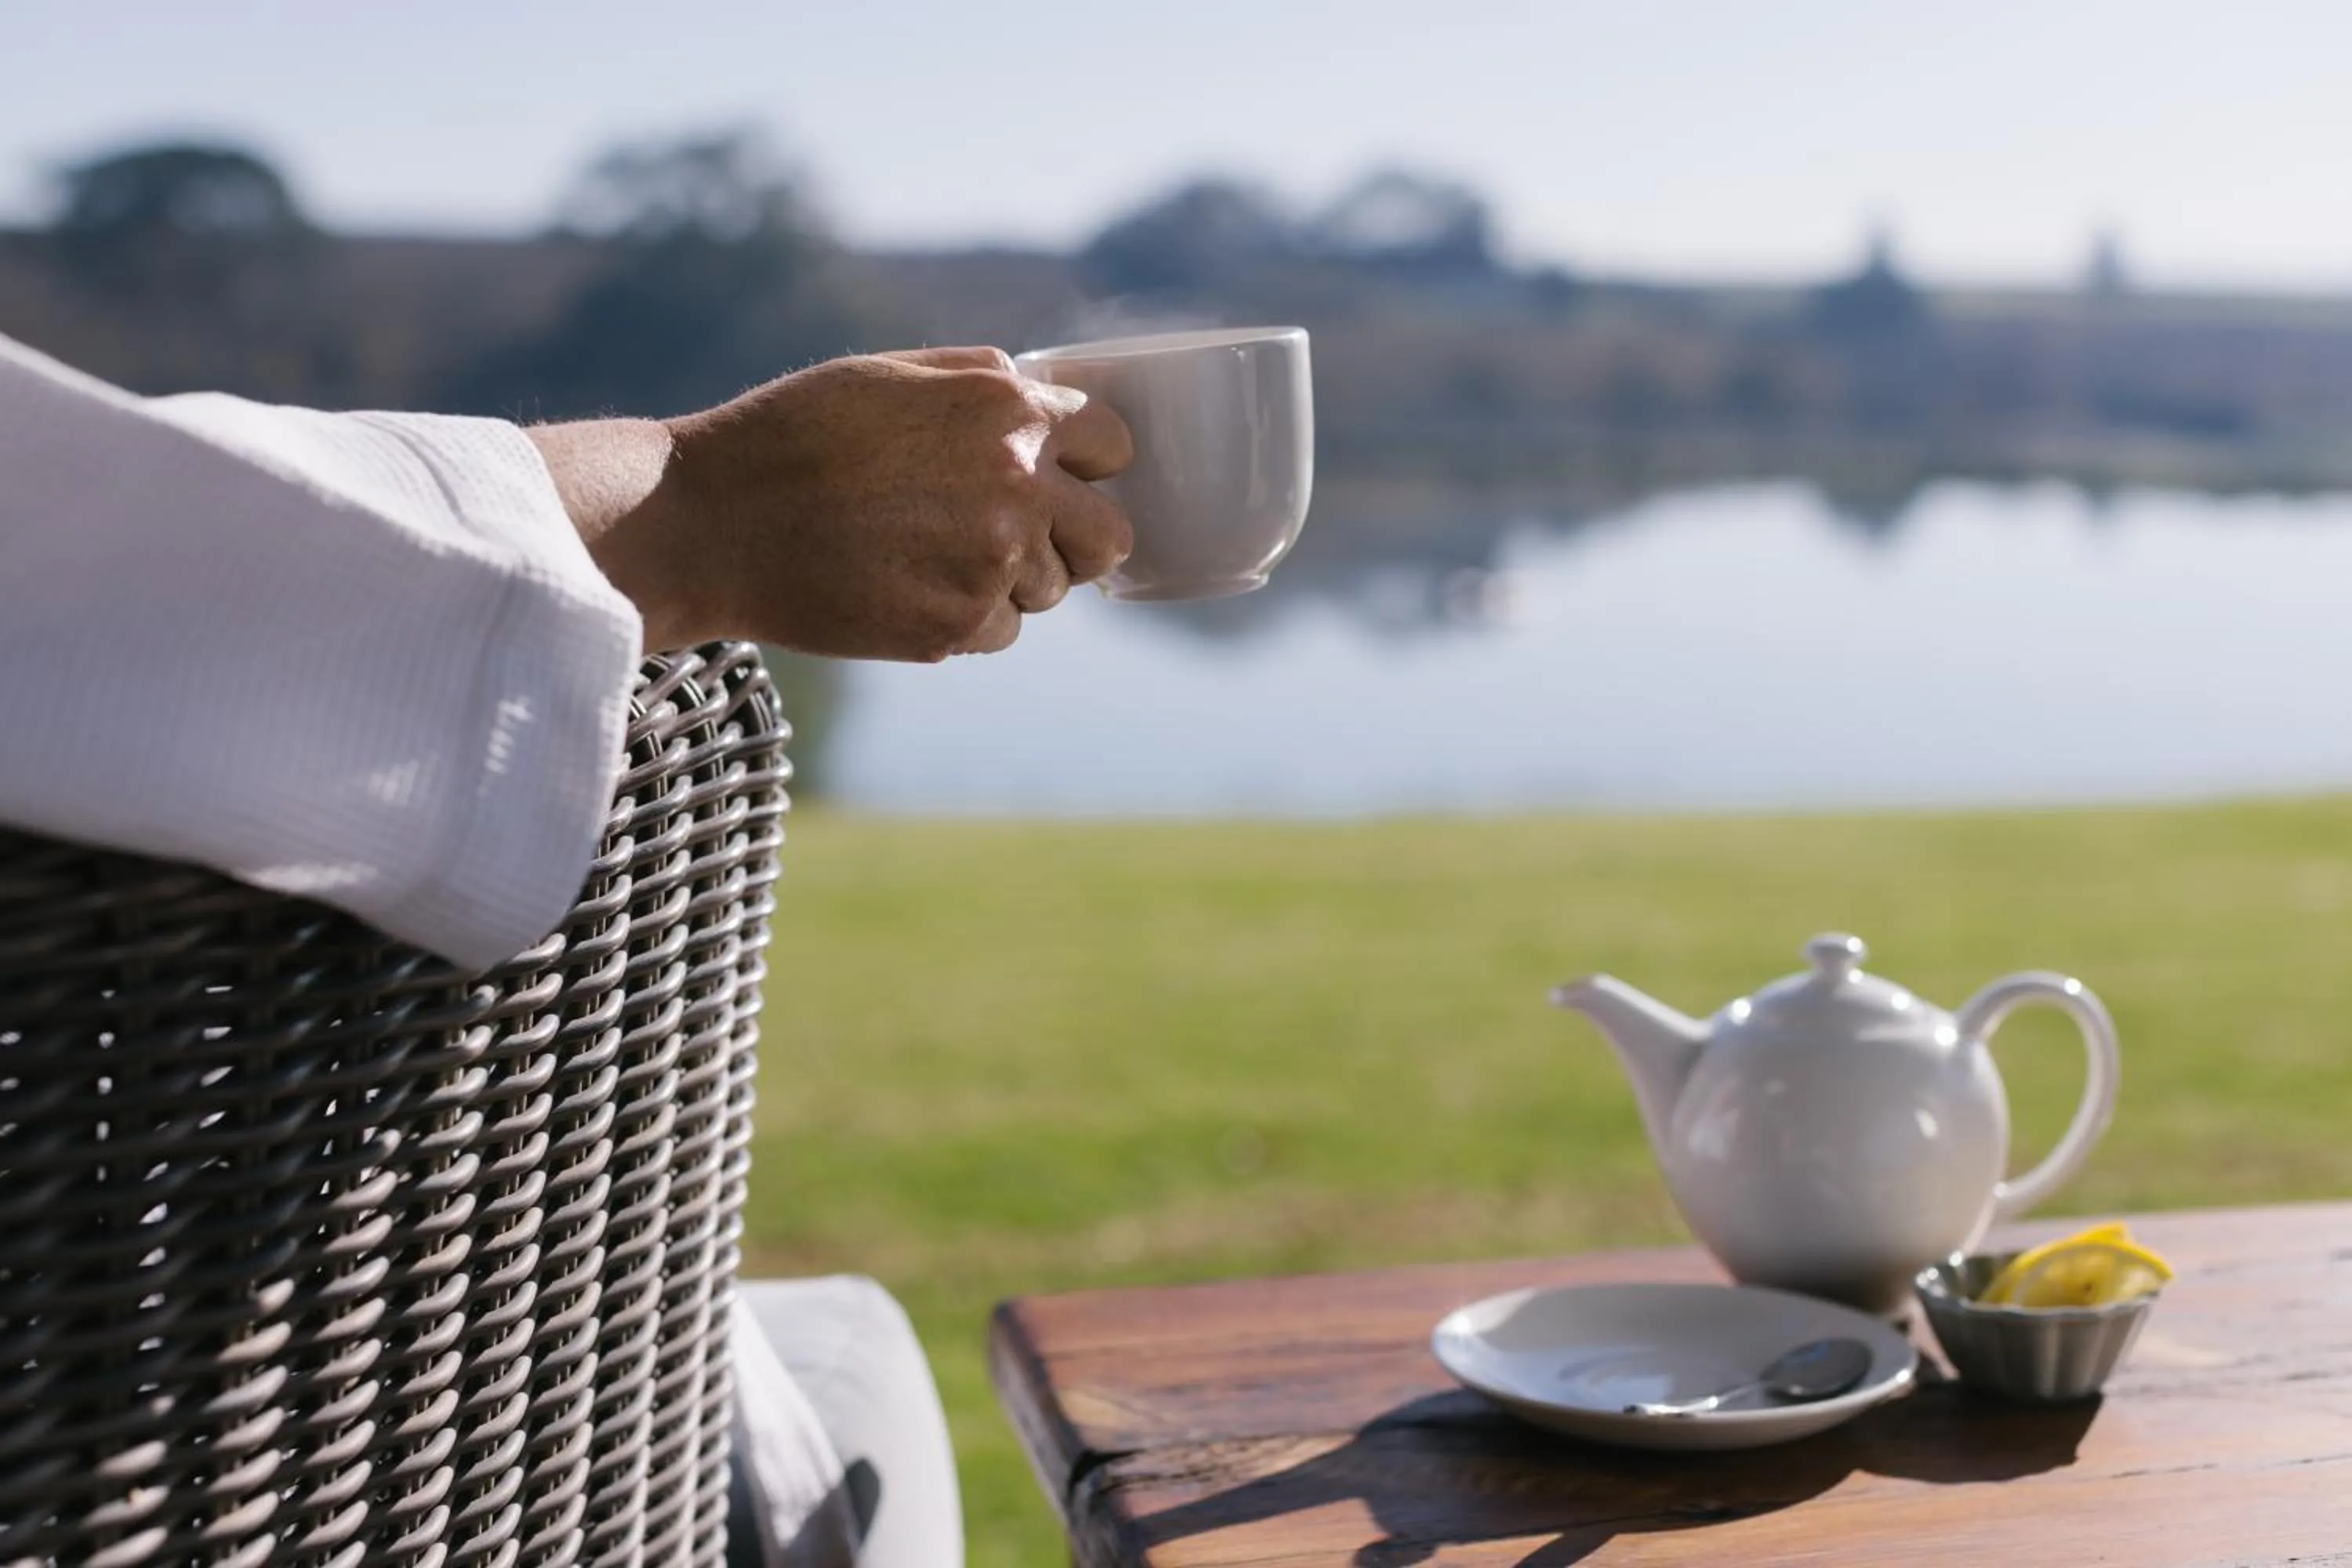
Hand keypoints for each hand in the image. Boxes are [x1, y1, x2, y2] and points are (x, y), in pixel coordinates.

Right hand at [527, 347, 1134, 658]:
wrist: (712, 520)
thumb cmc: (794, 435)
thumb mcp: (895, 373)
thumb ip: (987, 383)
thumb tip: (1051, 399)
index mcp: (1009, 411)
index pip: (1114, 445)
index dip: (1087, 462)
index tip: (1061, 475)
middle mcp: (1019, 485)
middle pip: (1110, 537)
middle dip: (1075, 537)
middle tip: (1019, 535)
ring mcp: (991, 563)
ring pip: (1050, 590)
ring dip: (1009, 579)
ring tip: (928, 553)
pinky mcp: (955, 627)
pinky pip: (1000, 631)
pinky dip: (966, 618)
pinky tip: (905, 587)